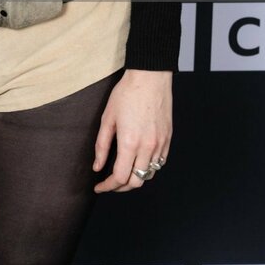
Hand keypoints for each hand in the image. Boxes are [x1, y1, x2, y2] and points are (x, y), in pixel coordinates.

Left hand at [92, 69, 171, 192]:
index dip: (108, 186)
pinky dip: (148, 168)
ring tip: (124, 172)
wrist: (150, 77)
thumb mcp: (107, 118)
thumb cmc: (127, 93)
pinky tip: (139, 161)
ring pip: (149, 174)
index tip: (100, 186)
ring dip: (135, 178)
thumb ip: (102, 145)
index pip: (120, 178)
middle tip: (110, 183)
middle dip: (121, 187)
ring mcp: (160, 144)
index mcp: (130, 143)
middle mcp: (147, 147)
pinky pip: (159, 163)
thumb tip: (97, 166)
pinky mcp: (168, 139)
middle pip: (136, 182)